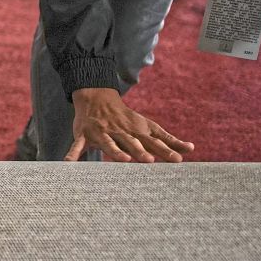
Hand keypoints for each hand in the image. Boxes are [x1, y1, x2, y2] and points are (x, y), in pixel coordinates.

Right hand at [67, 87, 194, 162]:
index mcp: (136, 130)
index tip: (178, 160)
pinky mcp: (85, 135)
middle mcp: (120, 131)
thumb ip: (168, 139)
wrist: (97, 97)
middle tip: (150, 161)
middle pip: (132, 142)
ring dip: (115, 151)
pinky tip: (68, 163)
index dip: (165, 150)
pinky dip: (73, 154)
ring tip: (122, 160)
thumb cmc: (126, 118)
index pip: (154, 141)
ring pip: (109, 143)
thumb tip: (192, 149)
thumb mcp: (148, 126)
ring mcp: (102, 132)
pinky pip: (77, 146)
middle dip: (140, 151)